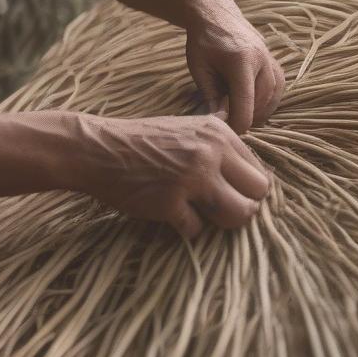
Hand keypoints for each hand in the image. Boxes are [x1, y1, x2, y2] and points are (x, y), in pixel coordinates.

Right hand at [72, 113, 270, 239]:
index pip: (259, 172)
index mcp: (218, 133)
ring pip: (238, 215)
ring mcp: (192, 179)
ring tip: (201, 214)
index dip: (246, 188)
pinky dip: (186, 227)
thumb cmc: (142, 140)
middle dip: (242, 207)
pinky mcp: (171, 203)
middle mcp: (210, 153)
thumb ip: (218, 138)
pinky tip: (171, 214)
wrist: (98, 149)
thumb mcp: (186, 126)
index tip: (228, 193)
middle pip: (258, 194)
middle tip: (220, 209)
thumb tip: (249, 148)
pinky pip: (198, 230)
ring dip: (221, 221)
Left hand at [185, 2, 284, 134]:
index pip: (245, 105)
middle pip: (260, 105)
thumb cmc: (203, 42)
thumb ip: (210, 96)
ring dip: (257, 112)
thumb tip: (219, 123)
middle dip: (244, 119)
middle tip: (227, 123)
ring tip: (238, 114)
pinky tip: (252, 105)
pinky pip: (278, 90)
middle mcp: (262, 60)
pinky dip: (267, 102)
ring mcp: (272, 61)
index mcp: (241, 61)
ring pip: (272, 100)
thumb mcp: (199, 68)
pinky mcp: (276, 63)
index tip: (223, 132)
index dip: (236, 125)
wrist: (216, 14)